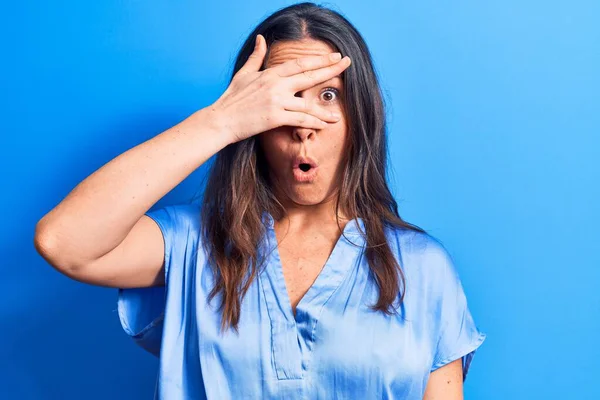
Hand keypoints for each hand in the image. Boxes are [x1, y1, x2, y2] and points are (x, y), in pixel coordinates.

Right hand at [208, 34, 351, 144]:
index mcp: (271, 74)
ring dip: (324, 110)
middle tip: (347, 64)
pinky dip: (314, 123)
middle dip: (330, 69)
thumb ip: (256, 57)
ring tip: (338, 115)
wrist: (221, 120)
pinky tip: (325, 125)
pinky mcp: (275, 117)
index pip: (300, 63)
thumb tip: (261, 39)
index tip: (335, 56)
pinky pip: (300, 120)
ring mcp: (276, 101)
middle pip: (309, 75)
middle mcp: (276, 85)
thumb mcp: (244, 73)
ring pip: (308, 103)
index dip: (320, 59)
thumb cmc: (231, 99)